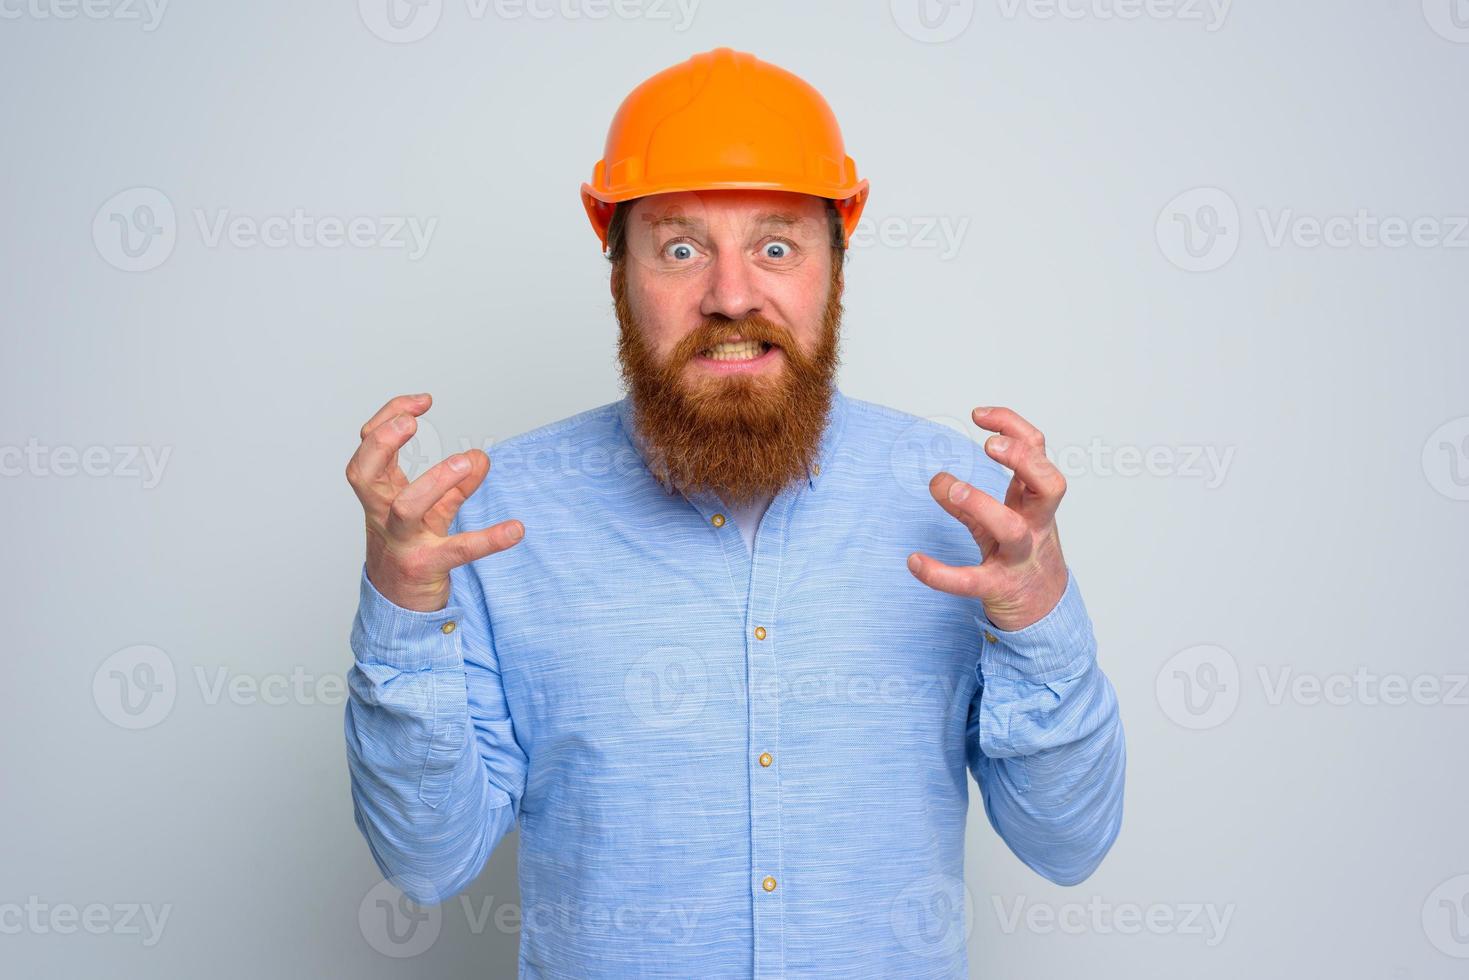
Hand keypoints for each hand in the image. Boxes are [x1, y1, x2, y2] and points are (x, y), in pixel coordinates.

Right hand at [345, 393, 523, 611]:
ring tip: (463, 463)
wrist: (399, 602)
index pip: (369, 445)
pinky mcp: (427, 566)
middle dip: (381, 443)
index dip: (388, 417)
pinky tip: (515, 529)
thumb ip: (456, 484)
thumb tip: (481, 458)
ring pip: (404, 509)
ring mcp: (402, 541)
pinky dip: (489, 539)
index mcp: (379, 493)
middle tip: (410, 423)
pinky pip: (458, 551)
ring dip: (432, 481)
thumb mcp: (433, 510)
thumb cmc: (410, 546)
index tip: (422, 402)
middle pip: (362, 473)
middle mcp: (382, 514)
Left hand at [907, 406, 1068, 630]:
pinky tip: (914, 562)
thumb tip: (936, 479)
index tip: (978, 415)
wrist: (1044, 611)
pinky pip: (971, 581)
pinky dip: (940, 573)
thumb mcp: (1002, 519)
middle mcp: (1036, 526)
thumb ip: (968, 501)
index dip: (1014, 427)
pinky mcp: (999, 588)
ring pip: (1012, 529)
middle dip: (1023, 460)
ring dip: (982, 505)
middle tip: (989, 446)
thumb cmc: (1022, 555)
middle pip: (1048, 486)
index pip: (1038, 452)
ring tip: (948, 487)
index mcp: (1036, 502)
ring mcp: (1020, 558)